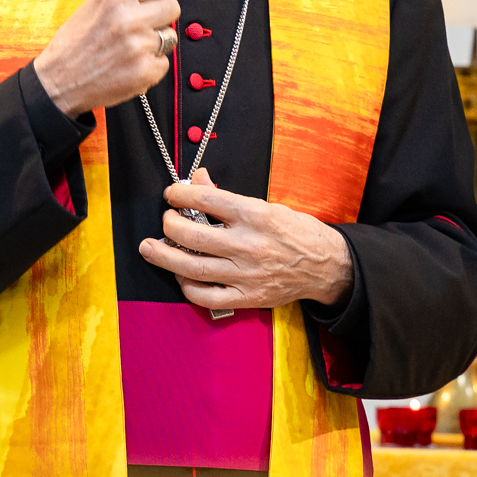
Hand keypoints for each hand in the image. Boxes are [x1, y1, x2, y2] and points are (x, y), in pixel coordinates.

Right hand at [32, 0, 178, 117]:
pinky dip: (150, 66)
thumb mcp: (98, 2)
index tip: (149, 1)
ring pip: (170, 36)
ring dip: (155, 43)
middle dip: (160, 16)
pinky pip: (164, 62)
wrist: (58, 80)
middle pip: (172, 7)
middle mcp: (129, 18)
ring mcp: (139, 45)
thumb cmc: (76, 41)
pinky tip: (128, 66)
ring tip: (129, 48)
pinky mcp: (145, 71)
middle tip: (138, 28)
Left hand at [139, 169, 353, 310]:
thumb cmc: (295, 232)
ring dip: (164, 257)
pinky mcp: (247, 298)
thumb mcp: (267, 206)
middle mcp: (249, 245)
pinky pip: (206, 296)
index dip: (180, 194)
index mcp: (255, 216)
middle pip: (192, 235)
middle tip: (164, 221)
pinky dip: (186, 286)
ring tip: (150, 248)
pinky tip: (180, 275)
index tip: (171, 194)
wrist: (326, 266)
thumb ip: (228, 196)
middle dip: (168, 225)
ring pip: (192, 268)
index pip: (207, 199)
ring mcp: (246, 274)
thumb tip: (197, 179)